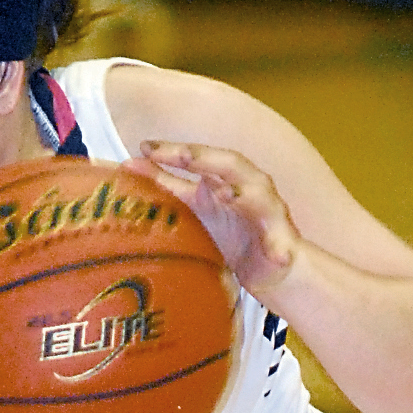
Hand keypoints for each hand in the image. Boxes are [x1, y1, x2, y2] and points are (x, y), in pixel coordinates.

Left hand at [136, 141, 299, 299]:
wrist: (267, 265)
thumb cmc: (230, 230)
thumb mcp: (195, 205)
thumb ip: (166, 184)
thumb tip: (130, 162)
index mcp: (226, 177)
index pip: (200, 157)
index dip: (175, 151)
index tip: (146, 147)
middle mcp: (249, 186)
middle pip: (230, 165)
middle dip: (206, 160)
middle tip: (181, 155)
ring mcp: (268, 211)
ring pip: (259, 196)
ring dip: (244, 194)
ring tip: (226, 194)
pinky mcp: (282, 240)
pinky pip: (282, 242)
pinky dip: (280, 246)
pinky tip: (278, 255)